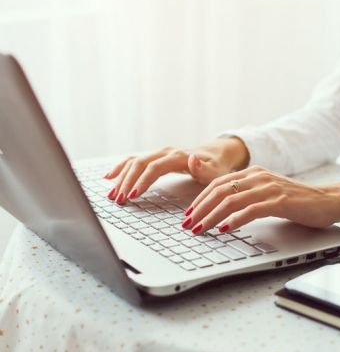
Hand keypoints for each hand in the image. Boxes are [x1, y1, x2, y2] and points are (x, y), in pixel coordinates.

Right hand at [104, 137, 248, 203]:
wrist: (218, 153)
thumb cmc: (218, 166)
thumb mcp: (217, 171)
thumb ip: (206, 170)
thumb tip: (193, 160)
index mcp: (180, 156)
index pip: (155, 167)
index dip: (143, 181)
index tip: (133, 195)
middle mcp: (167, 152)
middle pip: (141, 164)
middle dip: (127, 182)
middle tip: (119, 199)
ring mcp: (160, 154)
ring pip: (135, 162)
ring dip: (122, 177)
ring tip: (112, 194)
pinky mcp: (156, 158)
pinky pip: (135, 161)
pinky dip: (121, 168)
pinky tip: (109, 177)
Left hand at [181, 165, 339, 234]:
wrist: (328, 200)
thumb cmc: (298, 201)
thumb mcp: (268, 194)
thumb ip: (247, 197)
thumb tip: (222, 211)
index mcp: (254, 172)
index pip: (218, 183)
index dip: (200, 199)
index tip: (188, 214)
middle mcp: (259, 176)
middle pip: (220, 190)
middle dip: (200, 209)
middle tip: (188, 224)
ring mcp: (269, 188)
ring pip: (232, 200)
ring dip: (212, 216)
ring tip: (200, 229)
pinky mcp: (280, 201)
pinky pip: (251, 210)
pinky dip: (235, 220)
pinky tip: (225, 229)